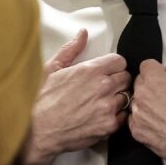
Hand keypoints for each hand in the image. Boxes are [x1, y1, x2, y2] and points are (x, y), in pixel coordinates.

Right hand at [28, 29, 130, 164]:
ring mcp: (107, 107)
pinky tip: (102, 116)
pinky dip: (116, 116)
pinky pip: (123, 116)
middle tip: (105, 88)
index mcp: (91, 70)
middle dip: (117, 81)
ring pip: (126, 97)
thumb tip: (83, 33)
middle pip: (126, 78)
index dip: (114, 66)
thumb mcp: (52, 68)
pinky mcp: (109, 125)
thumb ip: (71, 49)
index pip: (120, 61)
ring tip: (102, 103)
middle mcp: (103, 87)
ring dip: (117, 99)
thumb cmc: (43, 100)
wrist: (38, 131)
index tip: (108, 72)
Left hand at [129, 42, 165, 164]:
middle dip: (152, 85)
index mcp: (154, 79)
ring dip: (147, 102)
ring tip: (165, 112)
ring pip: (137, 100)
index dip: (159, 72)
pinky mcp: (136, 131)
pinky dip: (144, 119)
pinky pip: (134, 119)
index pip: (147, 66)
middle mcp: (141, 94)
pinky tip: (159, 123)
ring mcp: (136, 114)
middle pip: (140, 82)